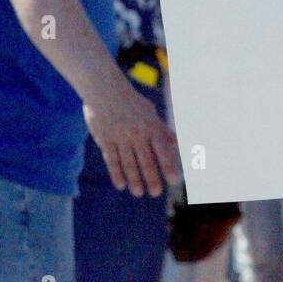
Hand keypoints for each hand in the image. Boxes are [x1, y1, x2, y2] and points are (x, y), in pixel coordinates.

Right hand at [83, 77, 180, 196]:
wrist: (104, 89)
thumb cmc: (131, 102)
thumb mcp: (150, 112)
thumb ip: (162, 130)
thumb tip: (178, 143)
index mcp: (151, 126)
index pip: (162, 149)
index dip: (169, 165)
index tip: (174, 180)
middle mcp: (137, 132)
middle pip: (145, 160)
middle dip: (151, 178)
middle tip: (155, 192)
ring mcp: (120, 136)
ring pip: (128, 163)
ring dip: (134, 179)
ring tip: (138, 193)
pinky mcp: (105, 139)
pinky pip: (112, 159)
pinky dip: (116, 173)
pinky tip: (121, 185)